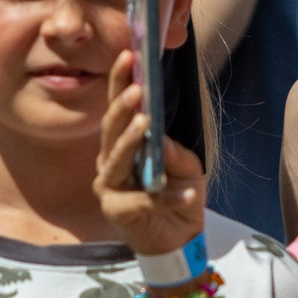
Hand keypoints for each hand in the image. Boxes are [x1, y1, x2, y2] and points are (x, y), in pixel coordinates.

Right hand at [92, 50, 205, 259]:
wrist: (179, 240)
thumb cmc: (178, 195)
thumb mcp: (187, 166)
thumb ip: (173, 150)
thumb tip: (159, 136)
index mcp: (122, 145)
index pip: (118, 109)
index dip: (120, 83)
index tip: (129, 57)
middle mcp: (109, 162)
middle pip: (111, 130)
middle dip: (122, 107)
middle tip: (136, 88)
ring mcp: (110, 187)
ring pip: (117, 161)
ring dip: (131, 141)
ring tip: (145, 123)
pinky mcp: (120, 212)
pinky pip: (145, 200)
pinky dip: (169, 197)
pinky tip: (188, 192)